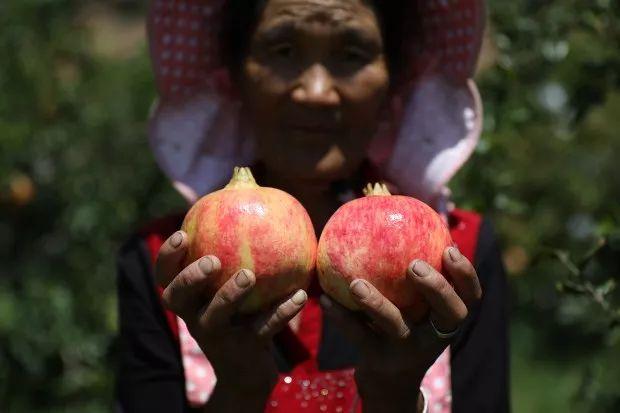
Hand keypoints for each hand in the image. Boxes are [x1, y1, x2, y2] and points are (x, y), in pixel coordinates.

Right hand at [156, 230, 307, 411]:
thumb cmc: (240, 312)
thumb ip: (233, 245)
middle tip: (211, 261)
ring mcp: (216, 336)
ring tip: (249, 275)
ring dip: (230, 294)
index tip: (182, 234)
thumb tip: (247, 183)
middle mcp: (194, 316)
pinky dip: (282, 312)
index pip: (165, 276)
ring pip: (216, 316)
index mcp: (188, 298)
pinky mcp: (243, 350)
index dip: (167, 257)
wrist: (247, 371)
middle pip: (178, 297)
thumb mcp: (229, 284)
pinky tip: (301, 295)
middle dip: (190, 277)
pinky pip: (263, 328)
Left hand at [320, 247, 481, 412]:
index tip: (450, 248)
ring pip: (396, 326)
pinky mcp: (380, 361)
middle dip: (436, 288)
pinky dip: (341, 317)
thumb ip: (409, 275)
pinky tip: (325, 300)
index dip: (466, 274)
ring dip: (376, 303)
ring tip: (356, 283)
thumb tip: (390, 219)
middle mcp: (434, 337)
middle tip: (414, 265)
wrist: (389, 383)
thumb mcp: (413, 307)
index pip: (470, 297)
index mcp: (446, 319)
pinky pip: (359, 335)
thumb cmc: (401, 328)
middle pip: (449, 314)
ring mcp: (407, 351)